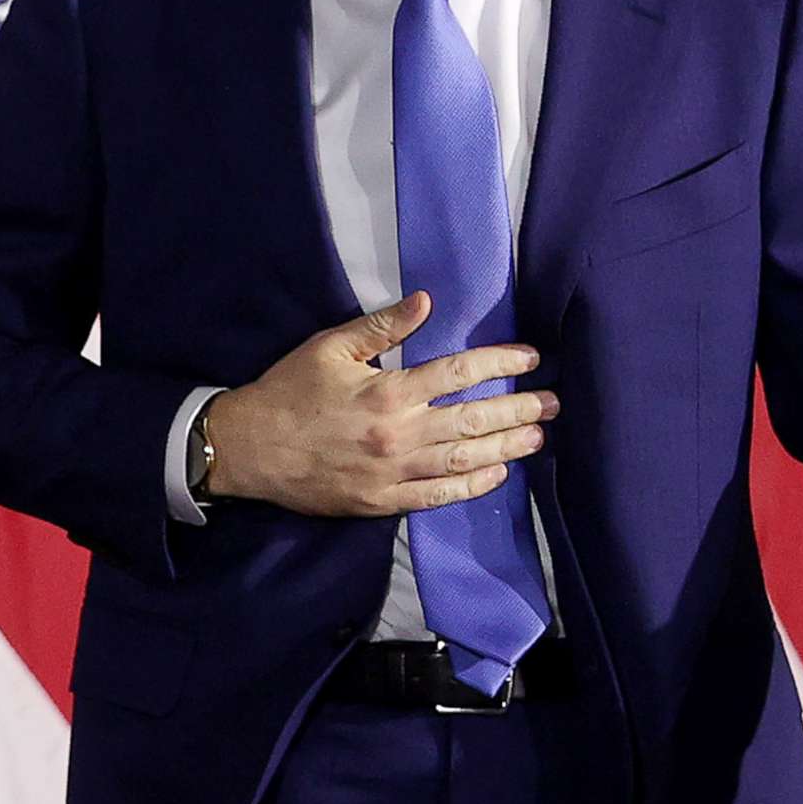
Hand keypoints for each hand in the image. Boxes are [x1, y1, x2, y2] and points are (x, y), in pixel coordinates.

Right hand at [202, 290, 560, 518]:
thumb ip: (382, 327)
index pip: (460, 373)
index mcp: (389, 391)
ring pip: (465, 460)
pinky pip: (439, 497)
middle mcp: (400, 435)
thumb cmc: (288, 391)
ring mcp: (394, 473)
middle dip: (519, 409)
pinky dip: (472, 486)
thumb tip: (426, 301)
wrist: (249, 451)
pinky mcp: (383, 502)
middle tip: (553, 403)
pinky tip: (497, 474)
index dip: (501, 363)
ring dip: (507, 447)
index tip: (529, 359)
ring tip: (538, 436)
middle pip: (475, 419)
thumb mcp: (330, 347)